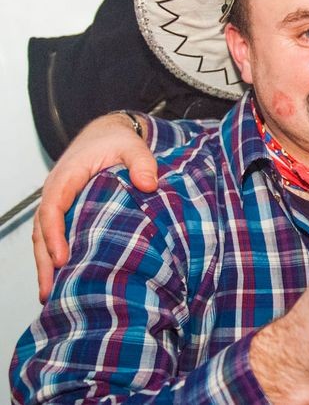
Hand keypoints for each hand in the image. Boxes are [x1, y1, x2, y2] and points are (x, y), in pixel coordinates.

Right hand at [33, 111, 157, 302]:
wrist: (107, 132)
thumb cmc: (116, 140)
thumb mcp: (132, 145)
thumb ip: (142, 162)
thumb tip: (148, 184)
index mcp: (68, 175)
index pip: (53, 207)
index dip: (54, 234)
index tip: (61, 258)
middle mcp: (56, 190)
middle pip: (42, 229)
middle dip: (44, 260)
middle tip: (49, 290)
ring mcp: (58, 200)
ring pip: (43, 236)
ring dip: (44, 264)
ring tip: (49, 294)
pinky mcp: (65, 209)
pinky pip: (53, 234)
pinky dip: (52, 255)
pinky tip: (60, 277)